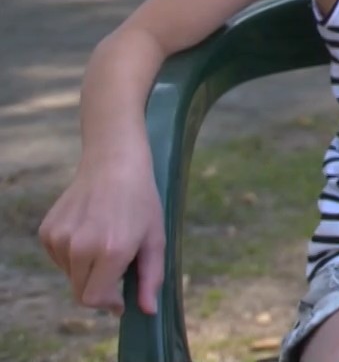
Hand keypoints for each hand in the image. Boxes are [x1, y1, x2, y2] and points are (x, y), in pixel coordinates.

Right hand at [38, 157, 165, 315]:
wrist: (114, 164)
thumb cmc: (141, 202)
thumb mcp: (155, 239)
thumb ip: (151, 278)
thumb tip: (148, 311)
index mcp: (110, 251)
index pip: (94, 299)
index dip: (108, 303)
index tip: (120, 299)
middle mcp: (80, 247)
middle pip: (80, 291)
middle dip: (99, 287)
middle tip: (118, 267)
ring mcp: (60, 238)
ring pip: (70, 275)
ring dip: (87, 269)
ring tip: (105, 241)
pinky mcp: (46, 231)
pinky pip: (59, 258)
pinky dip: (74, 255)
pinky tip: (89, 232)